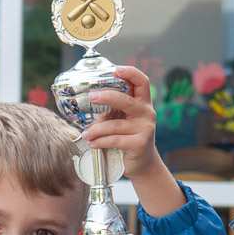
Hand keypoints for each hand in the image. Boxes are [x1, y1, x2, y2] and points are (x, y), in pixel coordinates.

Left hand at [80, 65, 165, 180]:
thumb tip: (90, 103)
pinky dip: (100, 142)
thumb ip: (112, 111)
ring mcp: (145, 128)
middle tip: (92, 97)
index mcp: (143, 103)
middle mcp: (147, 113)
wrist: (142, 164)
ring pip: (114, 125)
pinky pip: (114, 140)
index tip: (115, 70)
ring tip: (86, 135)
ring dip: (96, 130)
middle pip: (126, 100)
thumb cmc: (127, 138)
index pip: (141, 82)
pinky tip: (92, 144)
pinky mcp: (140, 143)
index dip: (130, 73)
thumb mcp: (121, 121)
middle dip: (107, 97)